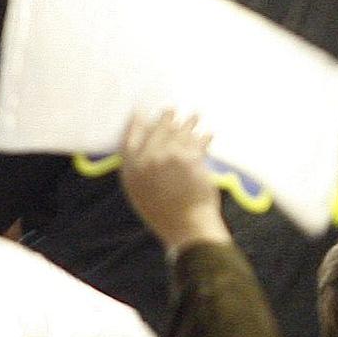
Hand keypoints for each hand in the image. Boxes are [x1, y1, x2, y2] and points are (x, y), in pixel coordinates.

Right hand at [120, 109, 228, 253]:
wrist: (187, 226)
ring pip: (179, 130)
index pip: (129, 138)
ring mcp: (168, 155)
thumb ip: (140, 170)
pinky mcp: (190, 156)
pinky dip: (205, 136)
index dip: (136, 123)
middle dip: (166, 117)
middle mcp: (147, 159)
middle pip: (157, 129)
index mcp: (131, 170)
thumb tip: (149, 148)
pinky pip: (198, 140)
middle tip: (172, 110)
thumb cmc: (165, 214)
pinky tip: (208, 133)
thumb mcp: (141, 194)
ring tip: (195, 115)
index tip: (140, 111)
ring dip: (189, 121)